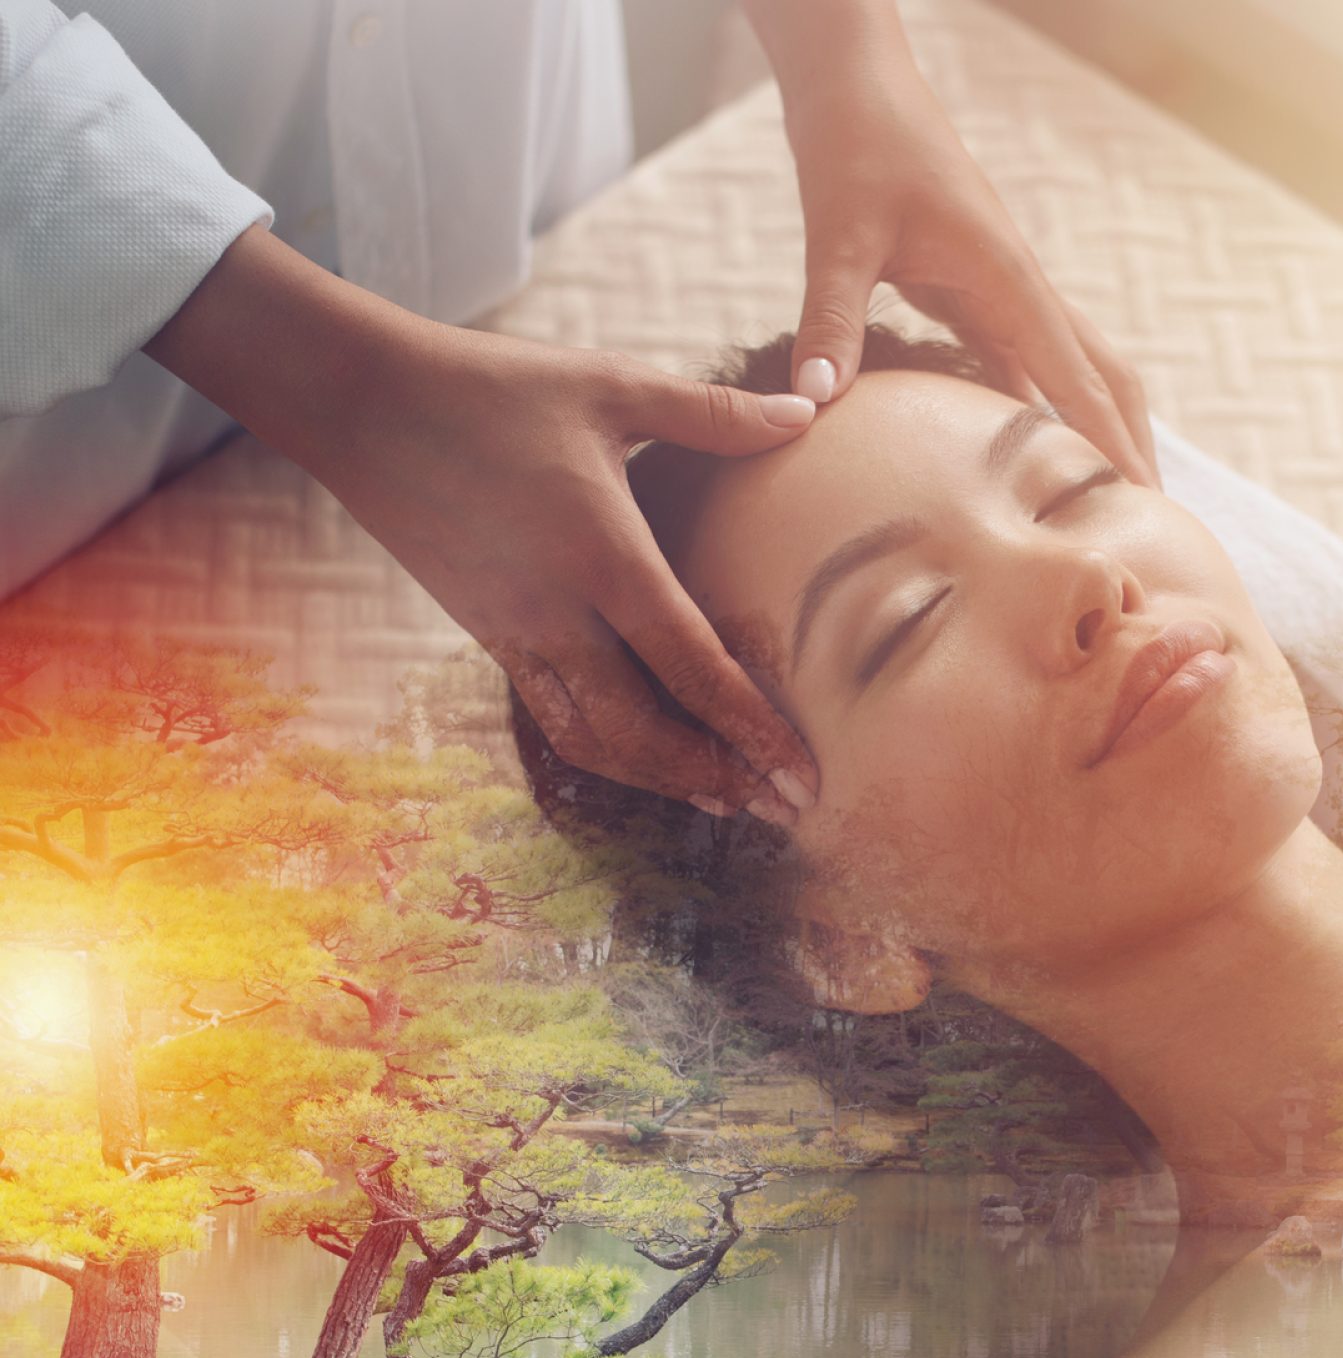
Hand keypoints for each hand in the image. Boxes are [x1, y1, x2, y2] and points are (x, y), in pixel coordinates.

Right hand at [145, 225, 818, 817]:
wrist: (357, 400)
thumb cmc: (492, 386)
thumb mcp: (610, 386)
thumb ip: (714, 412)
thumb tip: (807, 410)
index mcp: (601, 554)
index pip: (691, 665)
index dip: (751, 729)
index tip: (801, 774)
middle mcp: (558, 611)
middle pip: (645, 730)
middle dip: (718, 778)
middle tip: (783, 808)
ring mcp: (516, 633)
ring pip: (595, 741)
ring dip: (663, 778)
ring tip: (725, 799)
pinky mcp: (488, 637)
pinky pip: (554, 718)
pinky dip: (608, 753)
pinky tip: (649, 761)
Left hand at [748, 0, 1157, 484]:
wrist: (856, 86)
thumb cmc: (854, 146)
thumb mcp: (839, 236)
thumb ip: (832, 319)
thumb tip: (813, 400)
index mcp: (1008, 277)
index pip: (1076, 376)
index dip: (1109, 443)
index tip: (1140, 503)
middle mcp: (1022, 288)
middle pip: (1104, 376)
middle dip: (1130, 444)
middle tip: (1151, 520)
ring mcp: (1005, 292)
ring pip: (1074, 370)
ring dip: (1098, 428)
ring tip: (1108, 499)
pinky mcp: (979, 294)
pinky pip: (1026, 365)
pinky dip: (1043, 411)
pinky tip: (1036, 457)